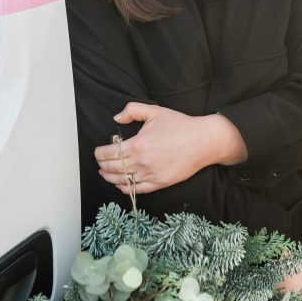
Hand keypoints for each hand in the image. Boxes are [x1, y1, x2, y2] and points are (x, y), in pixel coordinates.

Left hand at [94, 102, 246, 194]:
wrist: (203, 141)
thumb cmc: (180, 125)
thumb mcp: (154, 111)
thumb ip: (132, 110)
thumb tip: (117, 118)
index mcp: (137, 144)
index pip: (109, 153)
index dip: (99, 154)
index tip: (98, 152)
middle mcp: (141, 162)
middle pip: (112, 168)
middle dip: (102, 166)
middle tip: (99, 163)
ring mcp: (151, 175)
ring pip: (122, 181)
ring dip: (110, 178)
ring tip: (105, 174)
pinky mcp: (160, 183)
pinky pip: (138, 190)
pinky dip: (126, 189)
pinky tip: (121, 185)